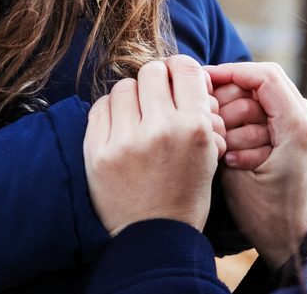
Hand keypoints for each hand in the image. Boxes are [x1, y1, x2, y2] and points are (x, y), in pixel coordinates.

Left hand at [83, 55, 226, 235]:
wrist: (154, 237)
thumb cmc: (186, 191)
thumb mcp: (209, 151)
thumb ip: (200, 111)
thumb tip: (184, 74)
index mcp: (194, 127)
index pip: (185, 68)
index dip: (180, 69)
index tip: (175, 79)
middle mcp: (160, 129)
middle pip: (152, 71)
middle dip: (156, 81)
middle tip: (155, 98)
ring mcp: (125, 141)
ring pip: (124, 86)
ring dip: (131, 96)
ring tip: (136, 116)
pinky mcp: (97, 153)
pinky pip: (100, 107)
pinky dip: (110, 112)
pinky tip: (118, 127)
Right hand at [205, 62, 306, 267]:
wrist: (293, 243)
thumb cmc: (265, 216)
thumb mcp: (236, 174)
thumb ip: (224, 133)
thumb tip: (205, 102)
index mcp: (297, 127)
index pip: (264, 76)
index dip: (231, 72)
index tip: (203, 80)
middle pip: (264, 82)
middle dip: (232, 95)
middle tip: (208, 115)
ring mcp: (305, 128)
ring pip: (264, 97)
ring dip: (238, 111)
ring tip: (221, 139)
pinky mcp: (297, 137)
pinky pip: (269, 114)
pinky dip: (247, 123)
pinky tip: (231, 145)